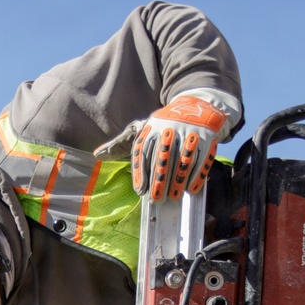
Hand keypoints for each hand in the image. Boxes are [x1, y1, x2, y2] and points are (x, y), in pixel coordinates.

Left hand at [94, 89, 237, 200]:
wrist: (196, 106)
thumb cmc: (162, 125)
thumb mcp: (142, 129)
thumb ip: (121, 144)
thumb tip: (98, 155)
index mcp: (151, 126)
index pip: (143, 150)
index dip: (141, 172)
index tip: (140, 190)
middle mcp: (169, 126)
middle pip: (163, 157)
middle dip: (159, 180)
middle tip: (156, 198)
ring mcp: (189, 130)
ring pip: (183, 159)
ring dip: (178, 180)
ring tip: (173, 197)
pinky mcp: (206, 136)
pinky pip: (201, 158)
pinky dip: (196, 175)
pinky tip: (190, 189)